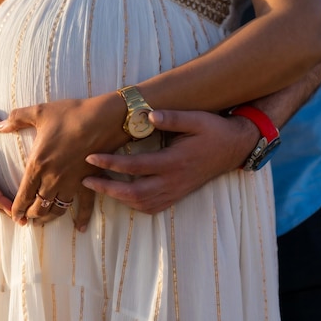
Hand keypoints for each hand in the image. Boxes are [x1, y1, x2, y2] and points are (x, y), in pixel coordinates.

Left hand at [0, 93, 128, 225]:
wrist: (103, 118)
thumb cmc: (70, 114)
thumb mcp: (39, 112)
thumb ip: (16, 118)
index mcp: (38, 165)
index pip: (23, 195)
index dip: (17, 209)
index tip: (13, 217)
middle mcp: (53, 179)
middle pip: (39, 207)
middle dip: (31, 215)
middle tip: (27, 219)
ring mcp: (72, 183)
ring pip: (57, 209)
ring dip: (49, 218)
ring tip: (43, 221)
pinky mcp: (89, 182)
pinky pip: (86, 206)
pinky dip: (82, 218)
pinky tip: (80, 228)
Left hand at [82, 110, 258, 213]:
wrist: (234, 148)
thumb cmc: (213, 130)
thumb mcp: (196, 118)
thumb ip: (173, 117)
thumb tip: (148, 113)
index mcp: (175, 162)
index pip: (136, 167)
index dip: (110, 164)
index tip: (90, 157)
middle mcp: (173, 181)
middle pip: (134, 193)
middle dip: (107, 188)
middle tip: (85, 179)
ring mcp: (175, 191)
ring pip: (141, 204)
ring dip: (116, 198)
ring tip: (96, 186)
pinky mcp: (176, 196)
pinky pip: (150, 207)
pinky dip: (132, 204)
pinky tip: (119, 194)